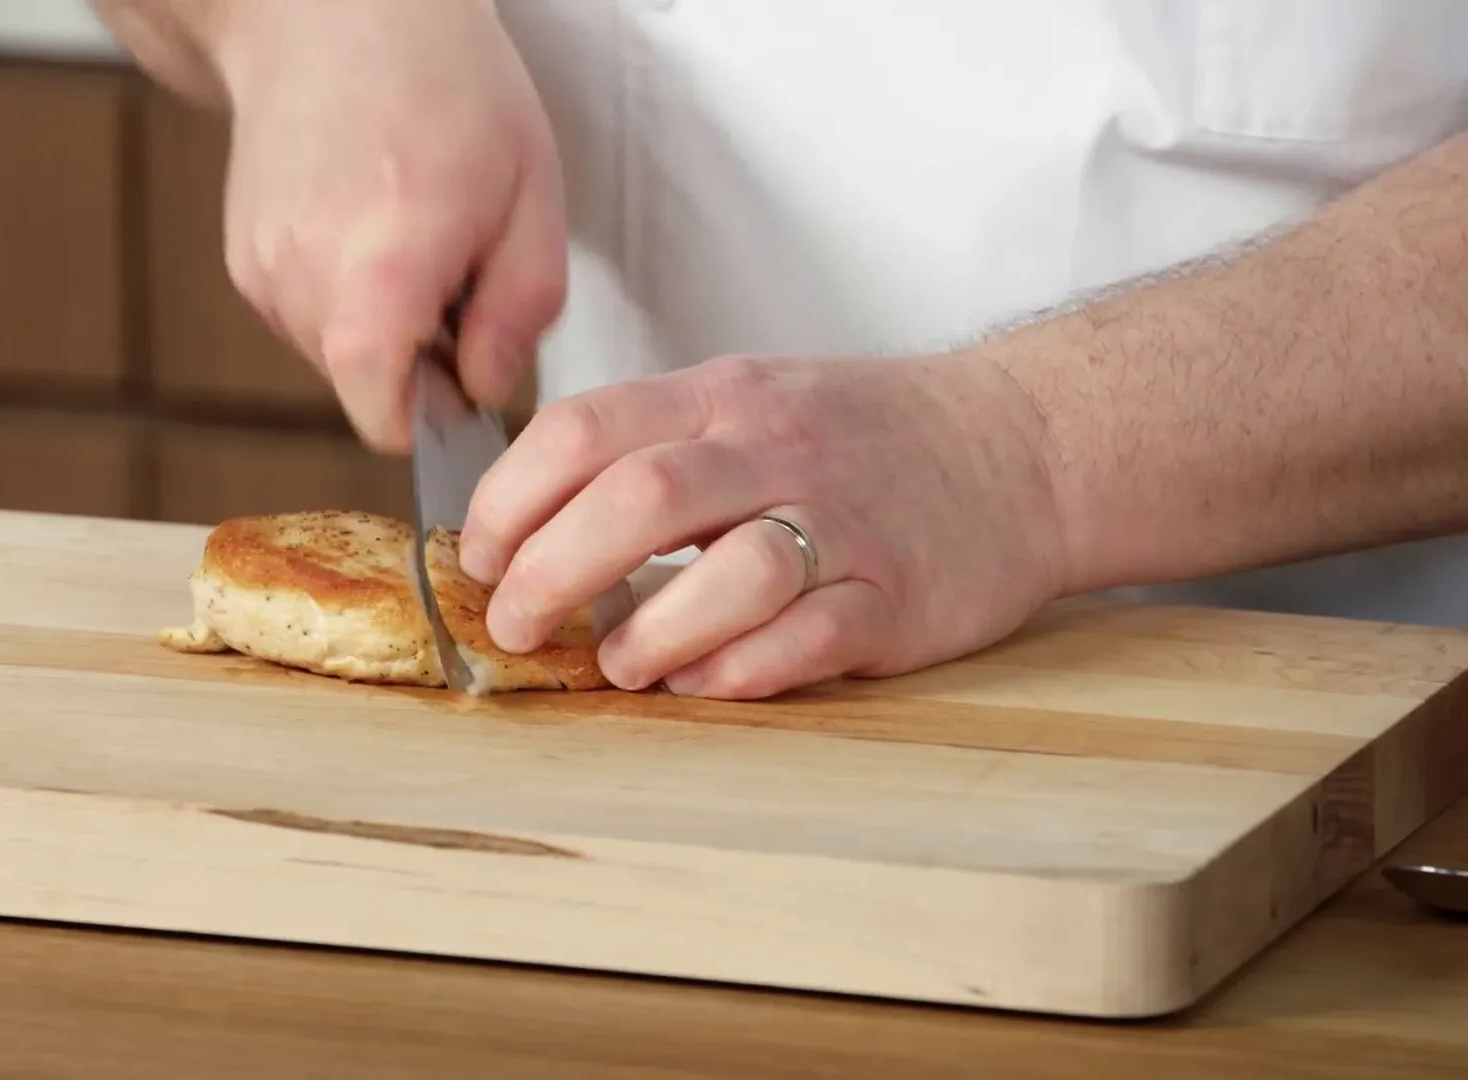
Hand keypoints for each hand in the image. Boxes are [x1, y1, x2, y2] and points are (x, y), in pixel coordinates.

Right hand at [187, 0, 566, 451]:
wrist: (329, 13)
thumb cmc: (445, 86)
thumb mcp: (532, 191)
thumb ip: (519, 310)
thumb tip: (487, 391)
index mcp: (384, 263)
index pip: (382, 415)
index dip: (431, 420)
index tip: (464, 382)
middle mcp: (306, 275)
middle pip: (364, 391)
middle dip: (415, 363)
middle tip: (455, 279)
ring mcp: (262, 269)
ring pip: (332, 359)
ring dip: (380, 328)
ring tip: (409, 239)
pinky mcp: (242, 261)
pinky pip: (304, 320)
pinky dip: (342, 298)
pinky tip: (363, 226)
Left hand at [457, 354, 1068, 698]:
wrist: (1021, 446)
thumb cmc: (858, 439)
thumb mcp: (748, 405)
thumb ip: (649, 450)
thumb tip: (525, 530)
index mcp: (721, 398)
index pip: (584, 428)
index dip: (510, 499)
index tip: (478, 558)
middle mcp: (776, 447)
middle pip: (639, 495)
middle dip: (553, 569)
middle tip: (517, 626)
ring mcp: (843, 519)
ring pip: (730, 569)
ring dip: (652, 629)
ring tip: (616, 665)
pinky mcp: (897, 593)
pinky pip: (812, 634)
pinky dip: (743, 667)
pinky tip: (703, 684)